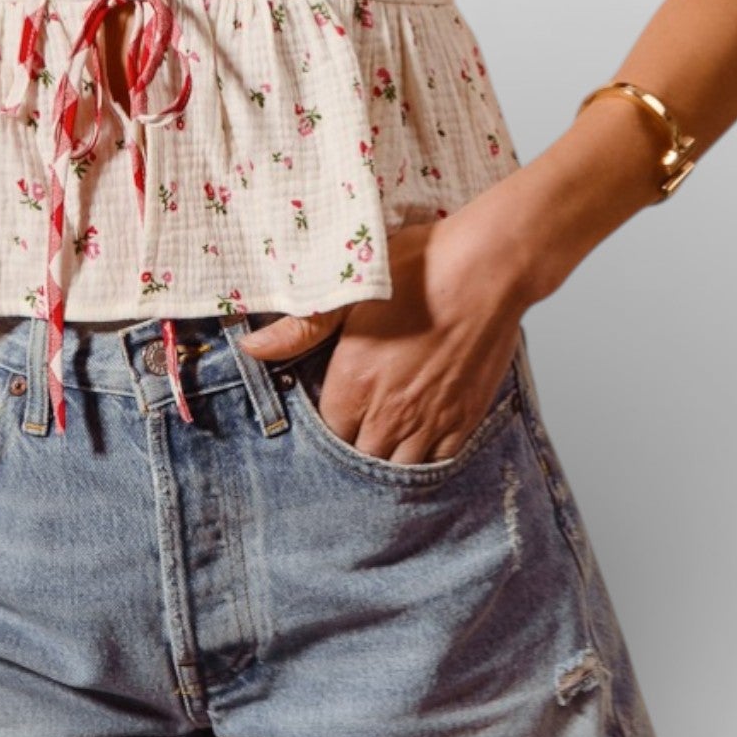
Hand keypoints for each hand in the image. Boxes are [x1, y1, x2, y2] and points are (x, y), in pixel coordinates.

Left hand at [234, 198, 529, 464]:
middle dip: (354, 446)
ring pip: (399, 468)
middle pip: (361, 458)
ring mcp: (432, 420)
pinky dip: (425, 460)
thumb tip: (250, 348)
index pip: (327, 433)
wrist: (486, 268)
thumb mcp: (349, 289)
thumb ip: (301, 328)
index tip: (329, 408)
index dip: (325, 424)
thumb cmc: (418, 269)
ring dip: (388, 458)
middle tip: (354, 425)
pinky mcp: (466, 418)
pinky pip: (439, 462)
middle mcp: (391, 413)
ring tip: (383, 438)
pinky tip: (419, 443)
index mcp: (355, 383)